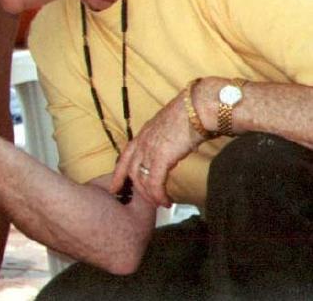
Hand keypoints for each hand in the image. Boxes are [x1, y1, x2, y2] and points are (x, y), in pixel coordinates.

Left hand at [110, 89, 201, 207]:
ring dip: (150, 195)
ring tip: (159, 203)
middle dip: (136, 189)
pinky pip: (154, 183)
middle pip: (131, 172)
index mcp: (143, 134)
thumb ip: (165, 138)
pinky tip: (166, 201)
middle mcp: (142, 142)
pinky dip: (158, 195)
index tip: (114, 187)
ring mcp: (149, 150)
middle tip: (143, 203)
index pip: (124, 157)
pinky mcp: (160, 158)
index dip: (118, 174)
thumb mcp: (170, 126)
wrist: (197, 108)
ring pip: (141, 180)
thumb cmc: (190, 114)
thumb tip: (173, 147)